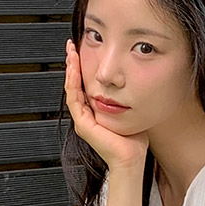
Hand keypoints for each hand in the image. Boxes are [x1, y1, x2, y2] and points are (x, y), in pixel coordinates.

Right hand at [64, 40, 147, 176]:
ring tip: (71, 54)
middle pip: (75, 84)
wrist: (131, 159)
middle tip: (72, 47)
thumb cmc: (133, 141)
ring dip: (71, 70)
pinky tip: (74, 70)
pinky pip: (74, 99)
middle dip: (73, 64)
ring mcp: (82, 120)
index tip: (81, 52)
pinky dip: (73, 83)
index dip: (81, 68)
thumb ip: (127, 98)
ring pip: (72, 89)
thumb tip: (133, 82)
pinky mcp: (82, 124)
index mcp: (94, 112)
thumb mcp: (129, 111)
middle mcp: (85, 115)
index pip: (83, 85)